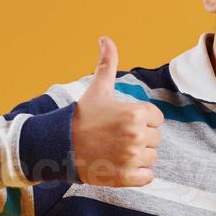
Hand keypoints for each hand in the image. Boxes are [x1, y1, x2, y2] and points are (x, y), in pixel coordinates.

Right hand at [72, 36, 163, 186]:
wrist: (59, 146)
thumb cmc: (82, 116)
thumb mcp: (97, 89)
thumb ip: (107, 63)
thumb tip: (105, 38)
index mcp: (136, 113)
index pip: (156, 119)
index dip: (141, 120)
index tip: (121, 122)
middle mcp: (137, 135)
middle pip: (155, 139)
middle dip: (139, 138)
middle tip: (115, 137)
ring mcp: (132, 158)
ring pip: (151, 158)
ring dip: (137, 157)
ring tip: (116, 151)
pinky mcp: (127, 178)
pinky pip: (147, 177)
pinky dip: (137, 175)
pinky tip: (119, 165)